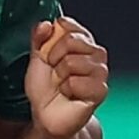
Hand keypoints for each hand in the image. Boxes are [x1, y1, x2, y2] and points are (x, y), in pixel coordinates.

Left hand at [25, 16, 108, 137]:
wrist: (46, 114)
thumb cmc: (44, 87)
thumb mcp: (37, 58)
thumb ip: (39, 38)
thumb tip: (46, 23)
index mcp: (81, 41)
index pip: (68, 25)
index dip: (51, 40)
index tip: (48, 55)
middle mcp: (95, 53)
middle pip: (70, 40)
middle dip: (54, 58)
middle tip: (54, 72)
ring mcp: (101, 72)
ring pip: (72, 62)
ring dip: (60, 76)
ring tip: (62, 85)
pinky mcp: (101, 90)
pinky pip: (76, 81)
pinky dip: (67, 90)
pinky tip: (70, 95)